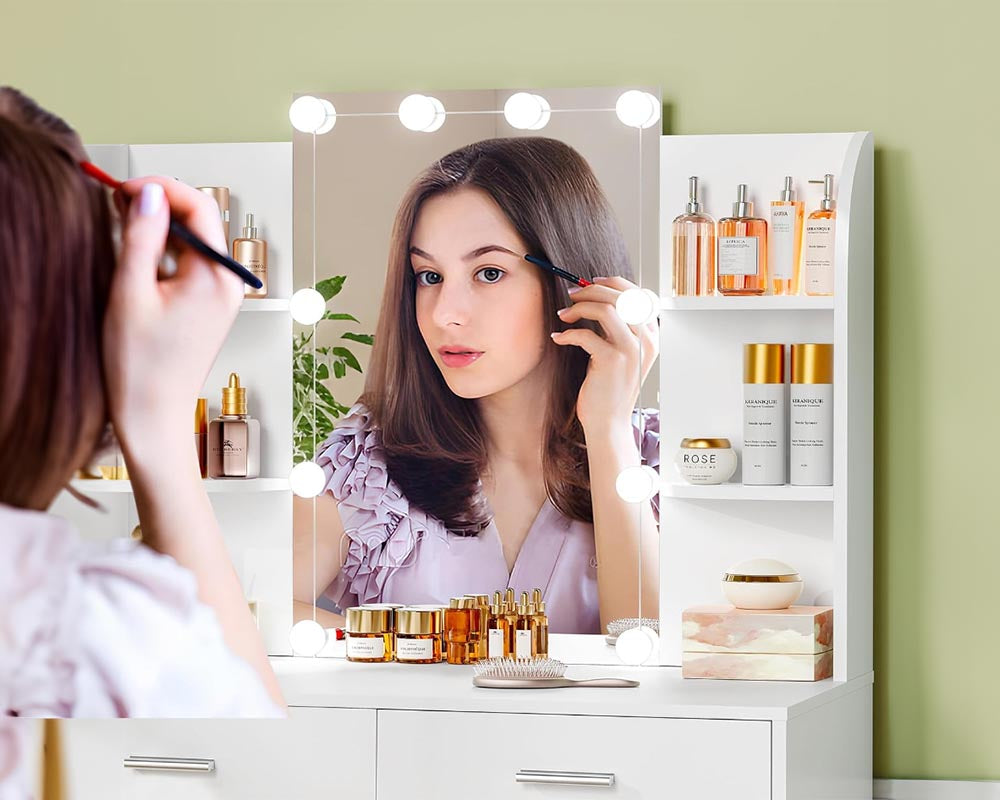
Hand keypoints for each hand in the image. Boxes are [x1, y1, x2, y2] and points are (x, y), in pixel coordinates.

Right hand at [103, 177, 242, 452]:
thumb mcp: (130, 293)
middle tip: (115, 203)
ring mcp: (222, 298)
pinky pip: (191, 265)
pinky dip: (165, 253)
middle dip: (160, 205)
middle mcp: (227, 285)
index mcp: (215, 278)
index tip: (122, 188)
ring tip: (119, 227)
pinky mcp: (210, 309)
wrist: (154, 417)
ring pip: (194, 242)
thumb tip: (147, 193)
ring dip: (160, 228)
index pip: (199, 207)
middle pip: (200, 222)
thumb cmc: (140, 366)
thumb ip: (139, 237)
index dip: (161, 188)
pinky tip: (136, 259)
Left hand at [550, 275, 658, 435]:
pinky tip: (559, 337)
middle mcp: (646, 340)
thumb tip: (595, 299)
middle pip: (621, 297)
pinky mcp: (612, 360)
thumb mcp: (620, 353)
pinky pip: (586, 334)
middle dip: (591, 291)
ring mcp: (631, 349)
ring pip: (606, 309)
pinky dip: (568, 333)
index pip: (638, 294)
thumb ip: (617, 328)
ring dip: (580, 307)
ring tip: (564, 315)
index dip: (612, 283)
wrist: (609, 421)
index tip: (590, 284)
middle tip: (571, 296)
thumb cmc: (609, 387)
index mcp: (651, 335)